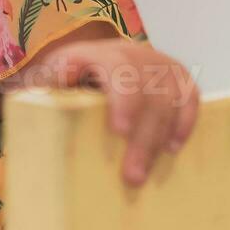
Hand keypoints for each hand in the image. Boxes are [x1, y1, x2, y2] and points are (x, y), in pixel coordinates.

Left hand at [1, 33, 199, 186]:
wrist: (77, 65)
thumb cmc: (57, 83)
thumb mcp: (41, 84)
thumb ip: (41, 96)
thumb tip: (40, 122)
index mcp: (95, 52)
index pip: (116, 69)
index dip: (123, 98)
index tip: (119, 130)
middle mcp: (129, 52)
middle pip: (145, 91)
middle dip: (141, 136)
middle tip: (131, 177)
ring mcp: (155, 62)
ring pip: (168, 96)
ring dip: (159, 137)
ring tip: (147, 173)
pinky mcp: (175, 76)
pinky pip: (189, 96)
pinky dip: (185, 121)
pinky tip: (173, 147)